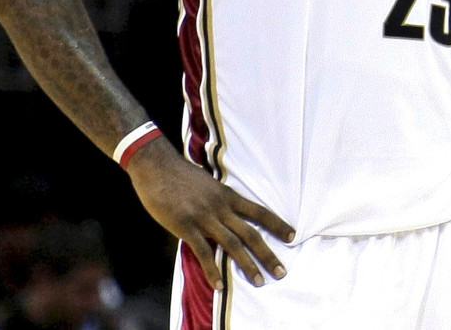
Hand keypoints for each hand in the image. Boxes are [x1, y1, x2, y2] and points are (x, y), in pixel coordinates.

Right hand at [127, 139, 294, 288]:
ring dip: (247, 265)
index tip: (292, 236)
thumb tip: (225, 213)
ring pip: (233, 244)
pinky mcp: (186, 226)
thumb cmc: (181, 175)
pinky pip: (203, 252)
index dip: (277, 224)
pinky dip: (213, 269)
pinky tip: (219, 284)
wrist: (158, 166)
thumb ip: (219, 200)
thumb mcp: (208, 184)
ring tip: (259, 280)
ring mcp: (205, 217)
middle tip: (281, 271)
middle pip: (251, 233)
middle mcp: (222, 207)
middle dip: (268, 254)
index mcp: (228, 196)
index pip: (260, 212)